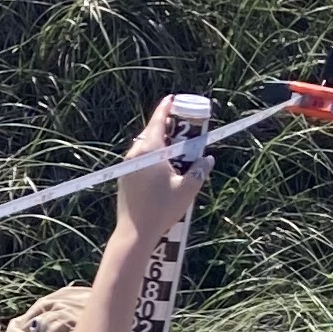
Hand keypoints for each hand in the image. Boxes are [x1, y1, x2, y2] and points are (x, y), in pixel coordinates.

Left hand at [115, 96, 209, 233]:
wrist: (134, 232)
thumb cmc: (161, 210)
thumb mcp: (188, 189)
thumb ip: (199, 170)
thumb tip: (207, 158)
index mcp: (149, 151)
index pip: (158, 121)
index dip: (166, 108)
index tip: (173, 99)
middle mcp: (135, 154)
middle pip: (151, 132)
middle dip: (167, 125)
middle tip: (183, 123)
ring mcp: (127, 166)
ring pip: (145, 146)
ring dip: (161, 142)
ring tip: (178, 145)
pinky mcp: (125, 177)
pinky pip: (141, 158)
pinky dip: (154, 155)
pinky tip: (166, 164)